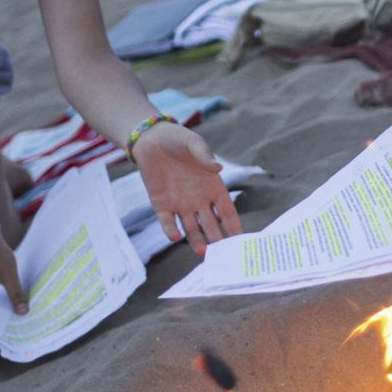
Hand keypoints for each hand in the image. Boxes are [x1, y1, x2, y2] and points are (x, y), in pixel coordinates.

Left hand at [134, 124, 241, 254]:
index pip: (227, 210)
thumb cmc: (178, 139)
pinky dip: (171, 230)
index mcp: (212, 186)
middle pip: (211, 225)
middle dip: (217, 239)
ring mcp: (180, 204)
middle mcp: (199, 199)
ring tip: (202, 251)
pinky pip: (167, 221)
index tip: (240, 238)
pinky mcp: (161, 204)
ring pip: (192, 228)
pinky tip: (176, 236)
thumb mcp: (193, 143)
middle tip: (223, 253)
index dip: (233, 224)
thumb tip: (217, 167)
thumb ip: (204, 155)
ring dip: (197, 240)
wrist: (151, 138)